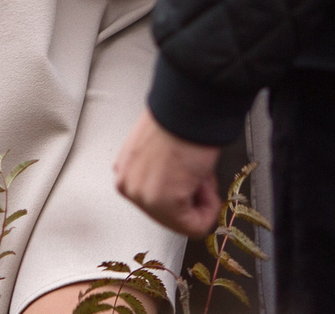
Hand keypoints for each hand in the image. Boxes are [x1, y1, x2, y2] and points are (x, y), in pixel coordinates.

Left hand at [113, 109, 222, 234]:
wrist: (188, 107)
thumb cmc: (179, 121)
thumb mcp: (158, 153)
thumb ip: (161, 176)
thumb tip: (180, 188)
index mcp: (125, 173)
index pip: (158, 200)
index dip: (184, 190)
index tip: (191, 175)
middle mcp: (130, 188)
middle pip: (171, 214)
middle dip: (192, 196)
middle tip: (198, 173)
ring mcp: (144, 198)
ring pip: (183, 221)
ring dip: (199, 199)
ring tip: (198, 172)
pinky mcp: (164, 204)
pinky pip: (194, 226)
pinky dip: (208, 209)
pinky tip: (204, 181)